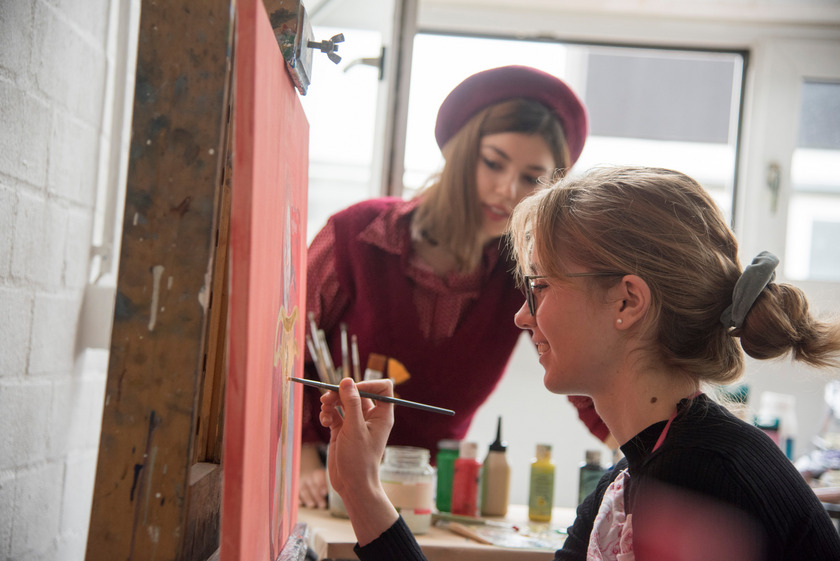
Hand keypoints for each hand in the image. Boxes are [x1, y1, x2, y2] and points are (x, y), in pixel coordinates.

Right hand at [298, 444, 327, 507]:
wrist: (306, 473)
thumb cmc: (321, 479)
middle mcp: (309, 477)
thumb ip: (332, 482)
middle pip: (313, 486)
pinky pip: (296, 493)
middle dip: (317, 495)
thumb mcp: (325, 477)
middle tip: (322, 504)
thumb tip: (345, 493)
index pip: (320, 477)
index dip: (322, 484)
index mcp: (318, 473)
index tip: (325, 492)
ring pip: (304, 490)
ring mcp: (301, 483)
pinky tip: (301, 503)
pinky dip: (297, 498)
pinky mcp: (296, 489)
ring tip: (312, 505)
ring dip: (308, 498)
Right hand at [319, 377, 398, 544]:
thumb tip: (347, 381)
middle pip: (357, 392)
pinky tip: (324, 422)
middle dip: (341, 392)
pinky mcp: (343, 430)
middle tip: (327, 397)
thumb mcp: (354, 429)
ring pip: (343, 402)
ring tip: (324, 410)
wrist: (352, 485)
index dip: (368, 384)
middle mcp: (370, 417)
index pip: (382, 388)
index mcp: (382, 415)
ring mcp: (355, 423)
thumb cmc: (359, 460)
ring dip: (332, 402)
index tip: (352, 388)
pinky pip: (335, 413)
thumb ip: (351, 404)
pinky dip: (328, 414)